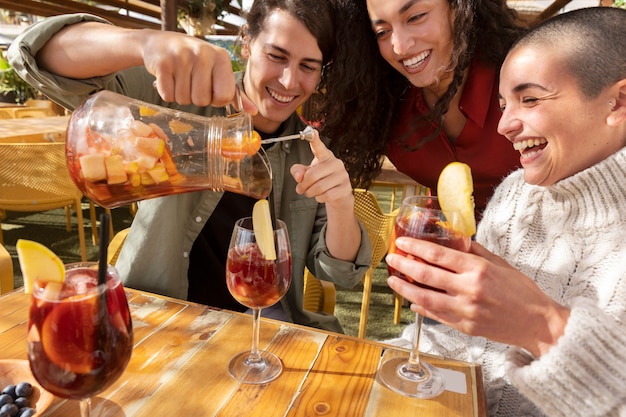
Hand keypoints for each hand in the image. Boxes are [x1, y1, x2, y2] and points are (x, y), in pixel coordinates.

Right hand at [143, 30, 255, 112]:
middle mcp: (203, 54)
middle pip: (202, 101)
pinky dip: (167, 93)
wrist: (159, 44)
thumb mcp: (216, 71)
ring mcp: (182, 58)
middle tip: (190, 81)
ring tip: (179, 78)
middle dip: (195, 97)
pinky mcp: (163, 64)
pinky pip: (168, 96)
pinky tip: (168, 78)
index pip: (225, 96)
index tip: (209, 88)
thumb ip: (234, 93)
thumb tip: (253, 111)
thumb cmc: (193, 61)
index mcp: (221, 57)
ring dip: (180, 95)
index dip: (215, 99)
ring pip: (184, 100)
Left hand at [290, 130, 352, 207]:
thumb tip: (299, 176)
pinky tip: (321, 196)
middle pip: (313, 175)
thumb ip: (298, 171)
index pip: (319, 147)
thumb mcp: (307, 174)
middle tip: (300, 189)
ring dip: (310, 193)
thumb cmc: (321, 181)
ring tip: (310, 193)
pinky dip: (320, 198)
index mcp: (325, 156)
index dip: (314, 140)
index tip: (312, 132)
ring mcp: (343, 175)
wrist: (338, 196)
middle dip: (303, 185)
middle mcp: (336, 163)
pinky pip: (327, 195)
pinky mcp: (346, 188)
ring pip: (319, 187)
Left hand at [386, 238, 569, 356]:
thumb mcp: (500, 264)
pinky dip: (421, 308)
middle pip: (426, 275)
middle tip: (391, 259)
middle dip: (404, 265)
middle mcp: (469, 289)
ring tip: (393, 280)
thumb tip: (454, 240)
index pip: (438, 255)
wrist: (538, 324)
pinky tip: (412, 302)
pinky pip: (436, 316)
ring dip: (405, 288)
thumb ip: (475, 252)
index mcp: (478, 270)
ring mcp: (465, 310)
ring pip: (425, 298)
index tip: (402, 243)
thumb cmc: (522, 292)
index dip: (416, 247)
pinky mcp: (464, 327)